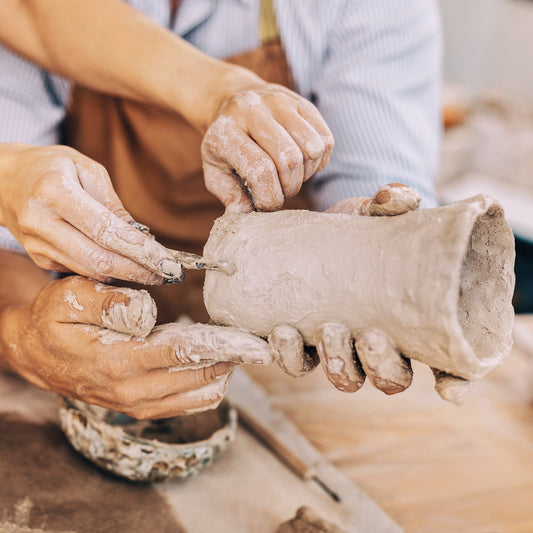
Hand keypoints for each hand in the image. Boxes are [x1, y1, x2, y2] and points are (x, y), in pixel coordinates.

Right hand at [0, 144, 182, 283]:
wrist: (4, 179)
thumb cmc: (53, 168)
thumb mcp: (87, 170)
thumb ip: (114, 206)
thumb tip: (142, 239)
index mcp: (54, 191)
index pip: (105, 230)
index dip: (140, 251)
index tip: (169, 263)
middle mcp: (41, 221)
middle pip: (98, 259)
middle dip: (138, 271)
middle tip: (169, 275)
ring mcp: (37, 244)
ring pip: (90, 270)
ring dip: (127, 276)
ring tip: (156, 274)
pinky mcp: (39, 257)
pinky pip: (81, 270)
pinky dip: (108, 272)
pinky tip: (129, 269)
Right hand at [0, 276, 270, 417]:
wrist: (36, 354)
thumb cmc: (54, 319)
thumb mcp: (70, 297)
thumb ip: (111, 301)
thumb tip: (150, 310)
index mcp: (117, 361)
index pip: (183, 353)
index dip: (223, 345)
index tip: (256, 342)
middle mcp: (133, 391)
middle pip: (201, 377)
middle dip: (235, 359)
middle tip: (262, 341)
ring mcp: (139, 404)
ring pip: (201, 395)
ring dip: (225, 371)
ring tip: (239, 346)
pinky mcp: (144, 407)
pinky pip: (190, 402)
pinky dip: (210, 384)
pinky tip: (217, 361)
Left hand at [201, 81, 333, 212]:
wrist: (229, 102)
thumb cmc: (224, 148)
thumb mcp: (215, 173)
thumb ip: (230, 195)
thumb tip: (245, 214)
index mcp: (225, 131)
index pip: (260, 170)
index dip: (270, 197)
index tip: (267, 204)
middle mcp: (251, 109)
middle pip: (289, 159)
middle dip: (290, 187)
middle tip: (280, 191)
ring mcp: (279, 101)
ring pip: (311, 148)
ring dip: (305, 174)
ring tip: (290, 176)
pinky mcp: (301, 102)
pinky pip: (325, 139)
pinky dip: (319, 161)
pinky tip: (303, 165)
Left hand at [270, 184, 469, 401]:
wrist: (309, 235)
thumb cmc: (353, 232)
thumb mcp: (370, 216)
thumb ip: (389, 206)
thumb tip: (396, 196)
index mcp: (406, 324)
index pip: (441, 362)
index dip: (451, 382)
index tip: (449, 388)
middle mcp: (373, 344)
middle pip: (388, 378)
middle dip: (379, 365)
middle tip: (364, 335)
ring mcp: (336, 347)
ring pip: (344, 377)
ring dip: (331, 362)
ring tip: (315, 330)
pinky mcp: (299, 342)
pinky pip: (295, 363)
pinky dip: (285, 355)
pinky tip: (277, 334)